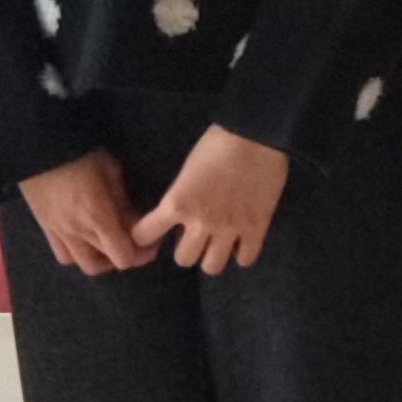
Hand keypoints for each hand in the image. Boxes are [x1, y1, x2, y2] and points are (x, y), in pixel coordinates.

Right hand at [19, 149, 150, 276]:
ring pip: (83, 264)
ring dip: (102, 260)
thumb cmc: (80, 154)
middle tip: (135, 242)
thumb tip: (134, 221)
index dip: (142, 253)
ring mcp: (59, 233)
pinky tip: (86, 241)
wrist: (39, 147)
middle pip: (107, 264)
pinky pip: (63, 255)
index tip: (151, 239)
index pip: (124, 257)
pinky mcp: (46, 228)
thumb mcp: (110, 171)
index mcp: (98, 217)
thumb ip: (122, 201)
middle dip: (126, 256)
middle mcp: (79, 232)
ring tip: (110, 244)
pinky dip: (79, 255)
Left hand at [137, 125, 289, 274]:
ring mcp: (230, 229)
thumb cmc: (217, 143)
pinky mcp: (257, 229)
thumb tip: (180, 213)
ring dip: (212, 256)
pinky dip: (242, 254)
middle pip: (183, 260)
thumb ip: (181, 195)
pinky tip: (242, 242)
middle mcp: (200, 223)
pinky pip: (246, 259)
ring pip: (212, 267)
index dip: (145, 234)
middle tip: (194, 236)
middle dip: (186, 248)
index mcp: (177, 204)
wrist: (256, 134)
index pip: (144, 235)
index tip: (151, 231)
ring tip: (218, 244)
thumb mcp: (187, 169)